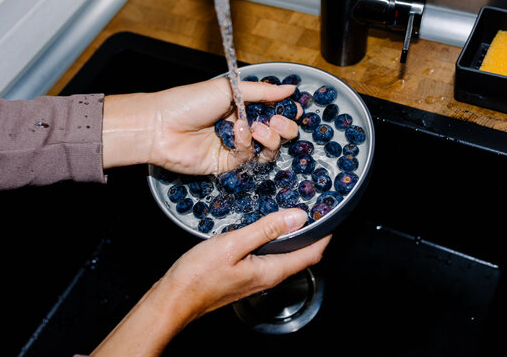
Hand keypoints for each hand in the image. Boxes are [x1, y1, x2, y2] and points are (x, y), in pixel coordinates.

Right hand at [90, 209, 330, 356]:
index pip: (312, 254)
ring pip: (286, 256)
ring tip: (296, 214)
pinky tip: (267, 228)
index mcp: (271, 271)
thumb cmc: (198, 275)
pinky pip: (270, 256)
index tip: (332, 214)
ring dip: (295, 236)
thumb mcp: (233, 244)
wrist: (174, 298)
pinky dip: (277, 241)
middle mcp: (268, 277)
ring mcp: (256, 278)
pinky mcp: (245, 275)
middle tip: (317, 209)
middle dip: (314, 233)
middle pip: (302, 255)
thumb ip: (266, 229)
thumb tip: (298, 216)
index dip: (326, 234)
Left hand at [102, 78, 300, 174]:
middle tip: (279, 121)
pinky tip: (237, 134)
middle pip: (276, 133)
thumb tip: (291, 89)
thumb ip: (262, 92)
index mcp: (242, 106)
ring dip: (269, 138)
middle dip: (284, 128)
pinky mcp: (228, 164)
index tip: (295, 109)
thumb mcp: (229, 89)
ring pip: (267, 149)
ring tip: (258, 128)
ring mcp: (235, 147)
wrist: (161, 126)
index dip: (286, 112)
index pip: (273, 112)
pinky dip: (247, 144)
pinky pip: (249, 158)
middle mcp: (242, 127)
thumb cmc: (189, 102)